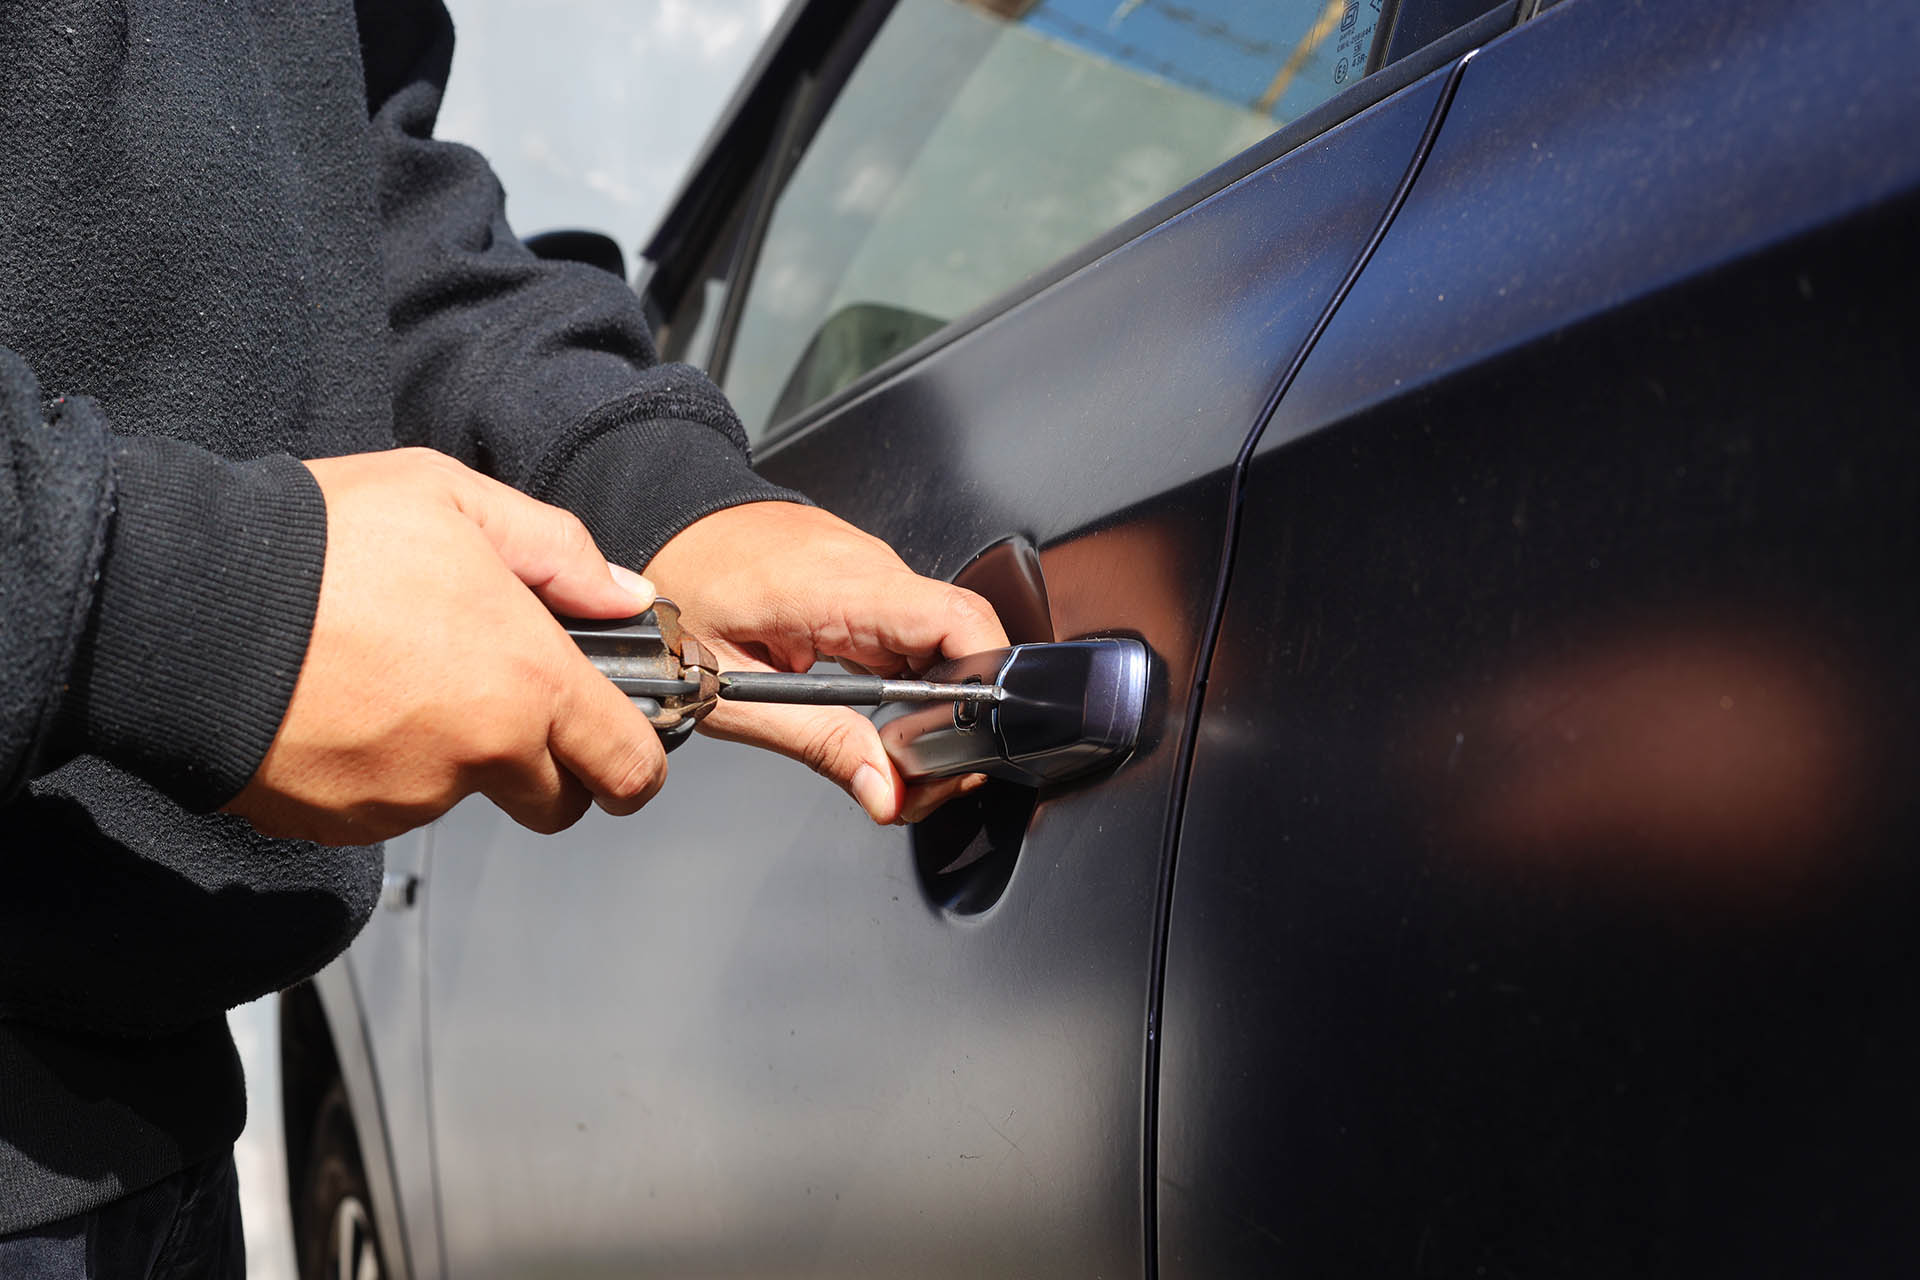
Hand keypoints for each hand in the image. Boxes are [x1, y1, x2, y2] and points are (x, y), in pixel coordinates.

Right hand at [224, 448, 666, 843]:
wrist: (183, 602)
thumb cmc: (319, 543)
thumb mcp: (453, 499)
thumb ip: (556, 551)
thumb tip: (623, 594)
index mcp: (528, 682)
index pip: (628, 767)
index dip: (637, 764)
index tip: (626, 752)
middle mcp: (480, 756)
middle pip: (556, 804)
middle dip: (550, 769)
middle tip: (503, 704)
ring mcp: (408, 799)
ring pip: (464, 798)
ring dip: (453, 758)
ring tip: (395, 674)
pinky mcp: (341, 825)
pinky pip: (387, 810)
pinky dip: (381, 773)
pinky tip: (348, 704)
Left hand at [645, 502, 1008, 823]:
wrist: (662, 518)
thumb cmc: (681, 589)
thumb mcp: (732, 691)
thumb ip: (820, 743)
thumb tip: (889, 791)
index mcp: (840, 589)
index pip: (960, 622)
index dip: (986, 685)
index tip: (962, 746)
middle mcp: (872, 569)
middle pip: (965, 643)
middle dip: (961, 719)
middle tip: (919, 776)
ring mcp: (876, 570)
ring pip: (945, 644)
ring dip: (936, 705)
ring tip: (892, 752)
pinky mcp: (870, 581)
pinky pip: (916, 634)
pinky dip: (913, 682)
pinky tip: (879, 713)